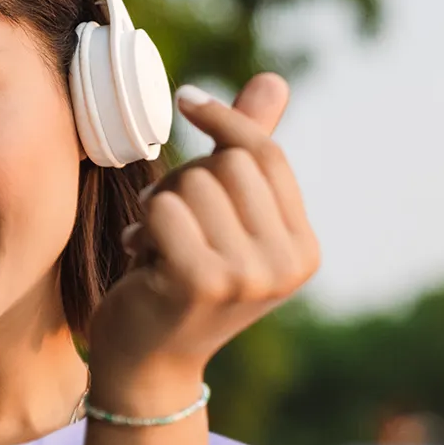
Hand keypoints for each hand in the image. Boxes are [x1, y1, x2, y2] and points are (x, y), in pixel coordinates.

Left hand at [85, 72, 320, 390]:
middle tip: (163, 219)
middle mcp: (286, 266)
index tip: (187, 98)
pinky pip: (165, 210)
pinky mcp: (202, 283)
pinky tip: (140, 260)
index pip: (266, 156)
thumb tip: (273, 78)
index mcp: (303, 250)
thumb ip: (249, 154)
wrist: (145, 366)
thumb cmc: (177, 284)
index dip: (224, 121)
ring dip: (159, 205)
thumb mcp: (221, 221)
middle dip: (185, 178)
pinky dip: (142, 226)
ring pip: (195, 182)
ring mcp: (248, 277)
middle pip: (229, 164)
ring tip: (153, 244)